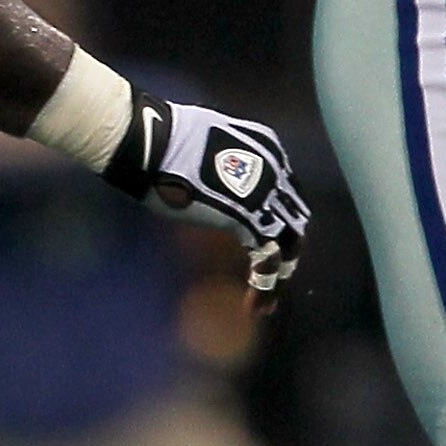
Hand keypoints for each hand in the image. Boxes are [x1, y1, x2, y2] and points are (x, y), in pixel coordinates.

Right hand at [104, 91, 308, 296]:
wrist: (151, 143)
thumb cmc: (162, 141)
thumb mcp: (205, 148)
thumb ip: (221, 166)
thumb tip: (212, 185)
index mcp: (267, 148)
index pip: (283, 192)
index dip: (275, 219)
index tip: (264, 240)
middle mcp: (276, 170)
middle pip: (293, 219)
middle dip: (286, 250)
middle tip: (274, 276)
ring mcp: (266, 195)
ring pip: (288, 243)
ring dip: (278, 275)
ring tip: (267, 302)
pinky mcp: (250, 218)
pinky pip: (268, 259)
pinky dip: (264, 285)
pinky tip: (254, 303)